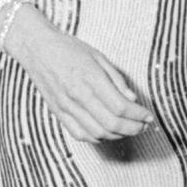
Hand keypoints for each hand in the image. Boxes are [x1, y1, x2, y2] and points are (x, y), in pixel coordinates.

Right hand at [1, 10, 154, 140]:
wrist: (37, 48)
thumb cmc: (69, 48)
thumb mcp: (98, 56)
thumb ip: (116, 79)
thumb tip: (132, 99)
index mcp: (91, 78)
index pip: (120, 106)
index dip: (138, 115)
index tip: (148, 116)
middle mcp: (78, 95)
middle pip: (111, 123)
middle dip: (132, 128)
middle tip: (143, 126)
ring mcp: (67, 106)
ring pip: (97, 132)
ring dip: (117, 135)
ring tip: (128, 129)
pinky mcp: (58, 113)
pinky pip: (80, 134)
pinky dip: (97, 138)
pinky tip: (107, 132)